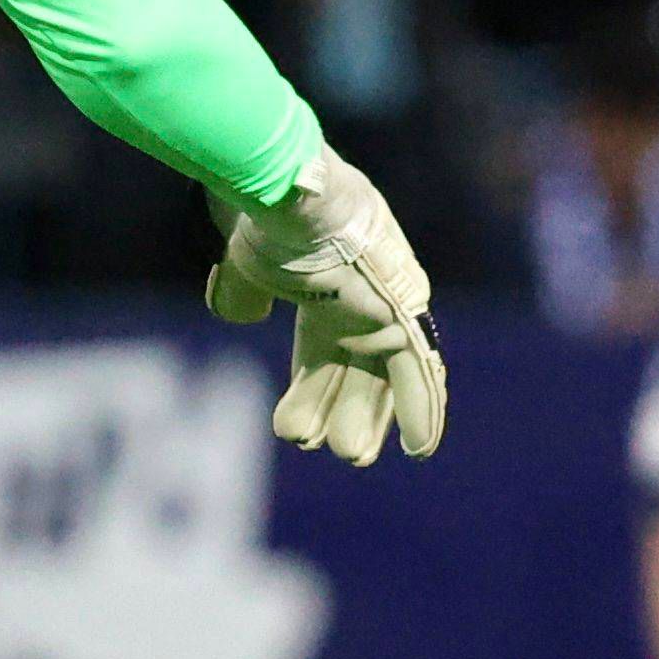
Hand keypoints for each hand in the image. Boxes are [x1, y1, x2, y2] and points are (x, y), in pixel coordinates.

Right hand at [203, 146, 447, 463]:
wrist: (298, 203)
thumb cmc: (272, 227)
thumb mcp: (247, 267)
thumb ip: (242, 292)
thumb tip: (236, 312)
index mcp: (326, 295)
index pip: (322, 356)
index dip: (309, 393)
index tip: (295, 430)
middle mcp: (362, 306)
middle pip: (356, 374)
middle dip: (342, 414)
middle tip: (328, 446)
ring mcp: (388, 311)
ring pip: (382, 380)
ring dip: (369, 419)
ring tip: (352, 454)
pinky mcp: (405, 315)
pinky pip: (419, 372)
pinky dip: (422, 411)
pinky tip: (422, 450)